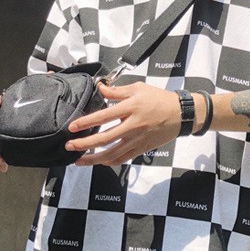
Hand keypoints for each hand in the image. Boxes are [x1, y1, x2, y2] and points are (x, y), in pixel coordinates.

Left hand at [65, 77, 184, 165]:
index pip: (103, 116)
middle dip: (84, 144)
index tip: (72, 127)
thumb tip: (100, 88)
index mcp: (130, 108)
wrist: (179, 114)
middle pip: (104, 139)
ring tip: (79, 160)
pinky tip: (99, 161)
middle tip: (70, 146)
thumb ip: (117, 90)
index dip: (86, 123)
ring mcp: (136, 140)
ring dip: (93, 159)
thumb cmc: (159, 99)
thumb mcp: (138, 88)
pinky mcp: (140, 149)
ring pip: (111, 154)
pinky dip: (109, 162)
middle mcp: (132, 126)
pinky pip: (122, 159)